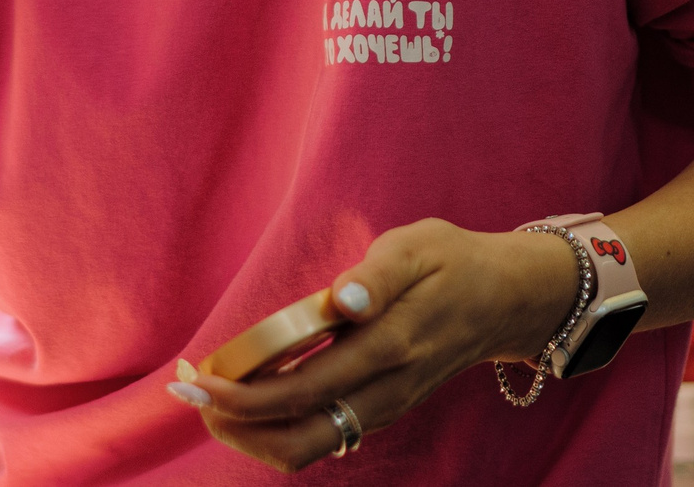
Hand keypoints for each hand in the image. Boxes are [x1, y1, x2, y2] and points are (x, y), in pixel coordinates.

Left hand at [165, 219, 579, 471]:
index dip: (243, 390)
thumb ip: (379, 273)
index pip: (302, 386)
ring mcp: (386, 406)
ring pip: (308, 448)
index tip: (196, 373)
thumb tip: (344, 300)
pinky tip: (245, 396)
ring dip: (250, 432)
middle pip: (297, 434)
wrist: (509, 300)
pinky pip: (322, 438)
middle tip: (184, 389)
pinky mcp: (383, 409)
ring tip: (207, 397)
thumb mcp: (420, 246)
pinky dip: (276, 427)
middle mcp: (386, 389)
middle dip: (232, 419)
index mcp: (389, 345)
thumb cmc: (454, 262)